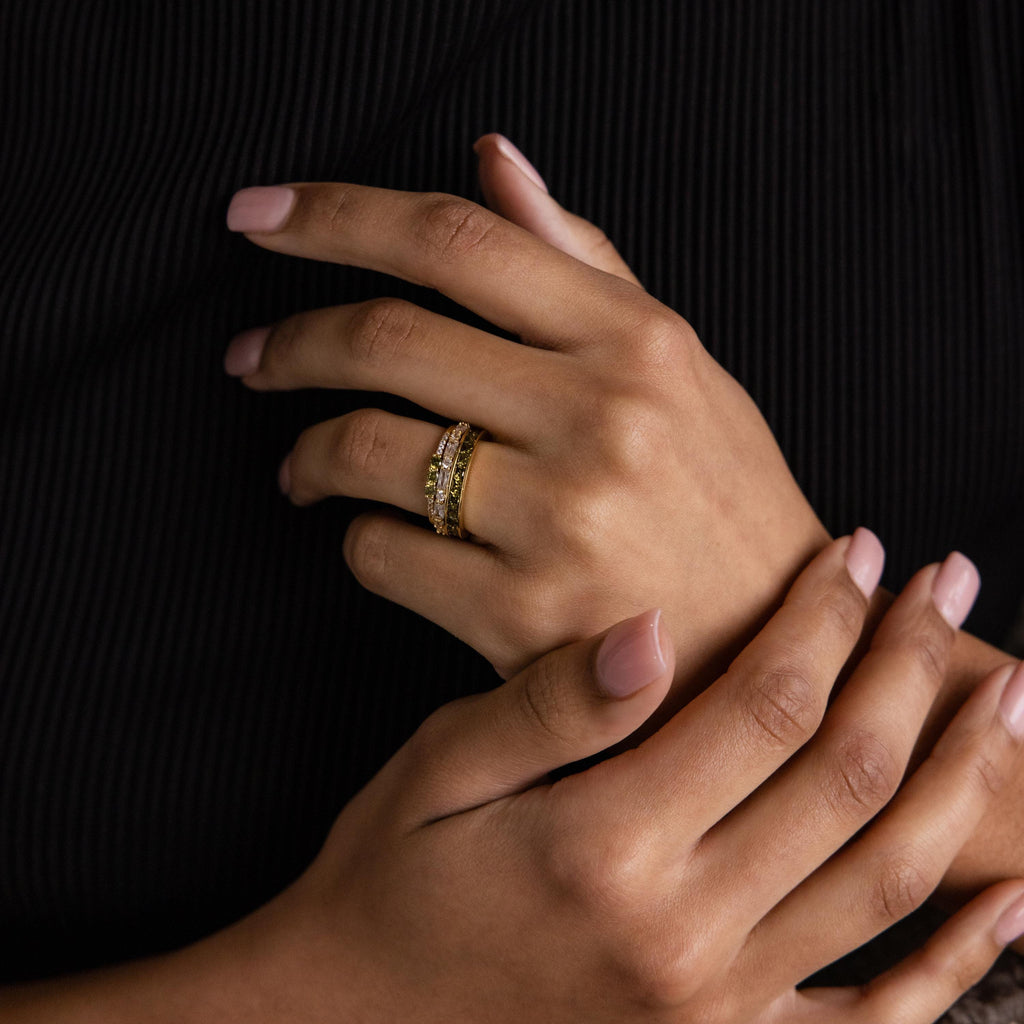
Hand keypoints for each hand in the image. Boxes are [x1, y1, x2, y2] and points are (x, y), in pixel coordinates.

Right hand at [122, 535, 1018, 1023]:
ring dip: (960, 776)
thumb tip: (652, 626)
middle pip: (844, 775)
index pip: (761, 704)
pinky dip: (960, 960)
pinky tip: (1009, 899)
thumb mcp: (440, 769)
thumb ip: (549, 703)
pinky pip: (876, 1018)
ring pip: (886, 876)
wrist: (358, 1013)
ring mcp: (716, 1004)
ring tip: (1005, 697)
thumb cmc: (392, 874)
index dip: (822, 618)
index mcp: (605, 844)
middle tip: (947, 586)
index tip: (857, 554)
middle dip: (910, 666)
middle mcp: (681, 930)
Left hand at [223, 160, 829, 689]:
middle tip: (253, 359)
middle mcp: (600, 418)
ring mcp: (561, 521)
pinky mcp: (523, 618)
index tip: (262, 216)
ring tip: (300, 467)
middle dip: (290, 343)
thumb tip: (492, 162)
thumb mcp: (681, 365)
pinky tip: (372, 538)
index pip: (458, 240)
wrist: (773, 646)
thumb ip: (582, 261)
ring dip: (306, 453)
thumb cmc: (723, 499)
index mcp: (636, 341)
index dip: (338, 216)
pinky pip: (382, 556)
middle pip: (389, 338)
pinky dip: (355, 539)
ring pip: (366, 450)